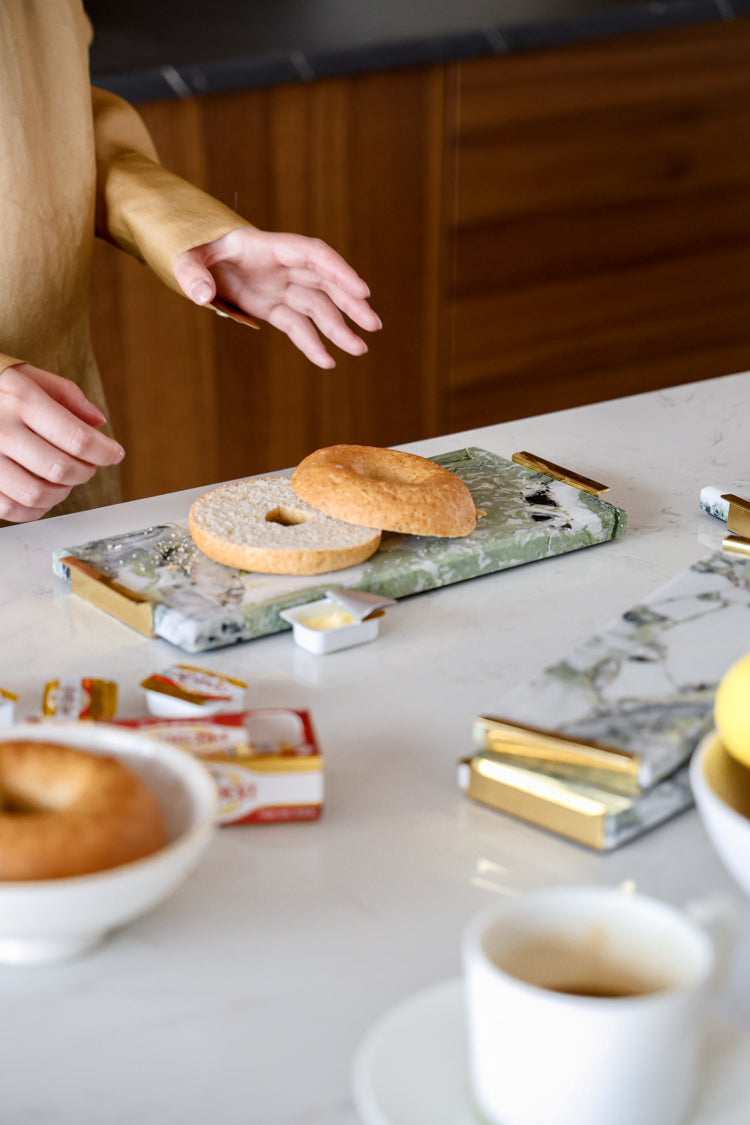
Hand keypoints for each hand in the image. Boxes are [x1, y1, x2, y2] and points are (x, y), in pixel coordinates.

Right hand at [0, 364, 124, 521]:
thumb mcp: (28, 375)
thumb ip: (67, 395)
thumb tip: (99, 423)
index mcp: (19, 397)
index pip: (77, 436)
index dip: (105, 451)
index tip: (115, 454)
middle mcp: (0, 428)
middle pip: (61, 468)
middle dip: (86, 471)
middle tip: (89, 466)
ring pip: (36, 494)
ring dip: (61, 493)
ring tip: (64, 480)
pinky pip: (10, 509)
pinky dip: (34, 509)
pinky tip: (42, 495)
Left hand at [173, 227, 381, 368]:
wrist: (187, 253)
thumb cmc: (188, 245)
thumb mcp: (183, 254)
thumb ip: (191, 272)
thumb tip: (201, 295)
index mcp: (266, 247)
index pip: (313, 254)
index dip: (338, 271)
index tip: (361, 290)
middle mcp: (279, 267)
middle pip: (324, 282)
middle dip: (350, 303)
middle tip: (373, 325)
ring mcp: (278, 287)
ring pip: (316, 306)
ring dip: (338, 327)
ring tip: (359, 350)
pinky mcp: (270, 306)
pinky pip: (297, 325)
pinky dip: (311, 342)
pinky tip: (327, 361)